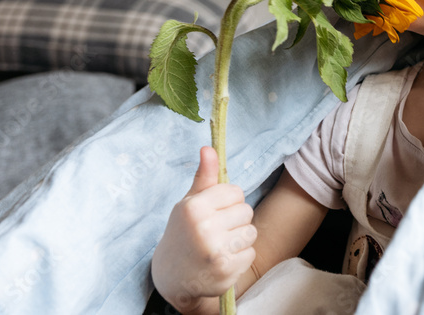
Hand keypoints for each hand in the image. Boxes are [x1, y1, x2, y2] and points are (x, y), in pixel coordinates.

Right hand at [151, 146, 256, 314]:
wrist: (172, 276)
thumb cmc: (184, 232)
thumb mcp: (190, 203)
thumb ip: (204, 176)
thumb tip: (209, 148)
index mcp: (194, 207)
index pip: (236, 192)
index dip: (228, 201)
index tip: (214, 212)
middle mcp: (204, 228)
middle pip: (246, 211)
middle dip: (236, 220)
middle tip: (216, 231)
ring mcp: (215, 251)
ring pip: (251, 233)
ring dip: (240, 239)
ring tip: (220, 245)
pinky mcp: (226, 271)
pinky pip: (251, 254)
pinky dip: (240, 257)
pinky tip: (222, 260)